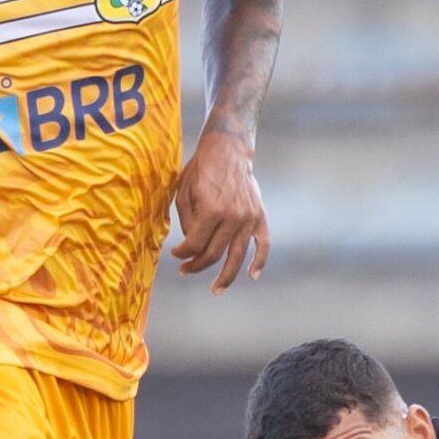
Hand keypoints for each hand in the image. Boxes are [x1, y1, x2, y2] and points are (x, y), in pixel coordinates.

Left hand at [169, 128, 268, 292]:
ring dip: (225, 277)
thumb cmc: (201, 168)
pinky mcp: (260, 217)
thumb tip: (191, 244)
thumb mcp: (184, 191)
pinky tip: (252, 276)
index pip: (195, 244)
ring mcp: (248, 219)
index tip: (175, 254)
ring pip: (237, 257)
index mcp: (211, 210)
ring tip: (216, 290)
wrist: (228, 149)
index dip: (182, 254)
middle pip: (214, 254)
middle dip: (196, 265)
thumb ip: (187, 221)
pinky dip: (260, 262)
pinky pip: (263, 245)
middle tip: (185, 270)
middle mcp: (232, 217)